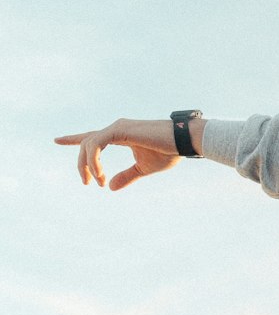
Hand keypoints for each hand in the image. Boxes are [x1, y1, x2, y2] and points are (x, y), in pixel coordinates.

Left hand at [55, 119, 181, 190]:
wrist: (184, 142)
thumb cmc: (169, 152)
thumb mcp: (144, 168)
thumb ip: (127, 176)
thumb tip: (110, 187)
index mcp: (121, 134)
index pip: (92, 137)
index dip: (74, 139)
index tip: (57, 140)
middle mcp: (117, 127)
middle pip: (86, 143)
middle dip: (81, 164)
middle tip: (87, 183)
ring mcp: (117, 127)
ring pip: (88, 143)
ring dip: (88, 166)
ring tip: (99, 182)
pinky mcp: (120, 129)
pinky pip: (96, 144)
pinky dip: (94, 161)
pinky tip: (101, 174)